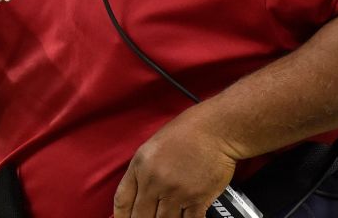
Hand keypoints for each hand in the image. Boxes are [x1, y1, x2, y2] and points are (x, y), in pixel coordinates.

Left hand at [112, 109, 238, 217]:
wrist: (216, 129)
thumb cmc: (186, 133)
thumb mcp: (153, 147)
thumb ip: (142, 172)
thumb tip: (138, 197)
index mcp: (140, 166)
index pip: (122, 201)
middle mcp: (155, 181)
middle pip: (140, 217)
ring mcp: (176, 192)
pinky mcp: (197, 199)